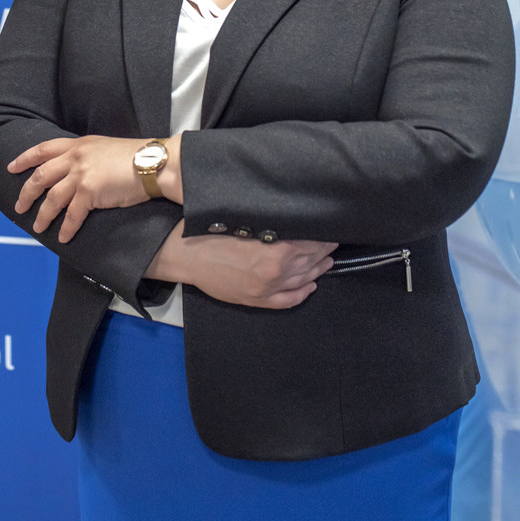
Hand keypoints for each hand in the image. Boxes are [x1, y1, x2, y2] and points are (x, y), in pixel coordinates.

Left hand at [8, 135, 147, 242]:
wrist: (152, 164)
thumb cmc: (133, 157)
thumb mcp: (103, 147)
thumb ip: (86, 156)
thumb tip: (75, 169)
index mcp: (77, 144)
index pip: (43, 149)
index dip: (25, 159)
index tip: (11, 167)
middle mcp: (75, 157)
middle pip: (41, 176)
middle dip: (27, 193)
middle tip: (19, 206)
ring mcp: (81, 175)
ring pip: (52, 198)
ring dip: (43, 215)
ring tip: (37, 227)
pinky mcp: (90, 193)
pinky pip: (72, 215)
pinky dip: (66, 228)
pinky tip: (63, 237)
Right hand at [147, 221, 336, 308]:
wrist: (187, 254)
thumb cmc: (212, 232)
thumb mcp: (246, 221)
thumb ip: (272, 224)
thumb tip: (295, 220)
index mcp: (275, 250)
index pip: (311, 244)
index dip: (324, 236)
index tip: (332, 227)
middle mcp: (276, 272)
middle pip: (310, 262)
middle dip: (324, 251)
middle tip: (334, 241)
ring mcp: (267, 289)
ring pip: (303, 280)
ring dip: (318, 270)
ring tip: (328, 260)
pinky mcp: (257, 300)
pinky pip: (288, 300)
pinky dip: (303, 293)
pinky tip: (311, 286)